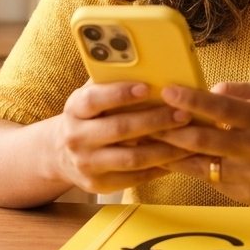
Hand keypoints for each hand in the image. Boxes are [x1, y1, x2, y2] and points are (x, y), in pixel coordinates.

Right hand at [49, 80, 194, 194]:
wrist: (61, 154)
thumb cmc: (90, 117)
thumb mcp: (91, 97)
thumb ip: (111, 82)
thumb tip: (148, 64)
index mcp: (75, 109)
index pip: (94, 99)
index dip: (120, 93)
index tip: (147, 87)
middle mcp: (76, 137)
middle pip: (119, 129)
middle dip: (155, 121)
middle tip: (183, 114)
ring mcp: (86, 164)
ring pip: (131, 158)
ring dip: (163, 148)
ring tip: (187, 137)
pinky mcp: (98, 184)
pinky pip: (134, 178)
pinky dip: (158, 167)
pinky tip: (177, 157)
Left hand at [153, 82, 249, 205]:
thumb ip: (238, 91)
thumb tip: (206, 90)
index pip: (220, 107)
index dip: (191, 99)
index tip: (166, 90)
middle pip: (202, 139)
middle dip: (169, 130)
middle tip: (142, 120)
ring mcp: (249, 175)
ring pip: (199, 164)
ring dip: (170, 154)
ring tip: (144, 144)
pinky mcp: (246, 195)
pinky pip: (211, 181)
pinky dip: (189, 170)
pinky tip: (169, 162)